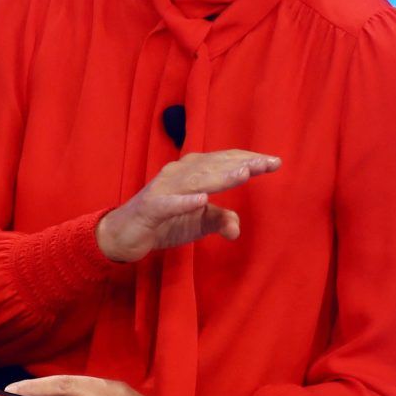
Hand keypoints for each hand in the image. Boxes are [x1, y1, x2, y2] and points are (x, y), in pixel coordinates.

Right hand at [96, 150, 280, 262]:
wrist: (121, 235)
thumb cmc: (161, 222)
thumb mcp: (196, 223)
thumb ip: (218, 220)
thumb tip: (237, 228)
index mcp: (191, 173)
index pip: (223, 162)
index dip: (248, 160)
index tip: (274, 162)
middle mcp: (178, 175)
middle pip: (214, 165)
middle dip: (242, 163)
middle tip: (269, 162)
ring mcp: (162, 190)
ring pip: (195, 180)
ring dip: (220, 176)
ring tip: (245, 173)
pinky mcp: (150, 208)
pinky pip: (169, 204)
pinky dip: (185, 201)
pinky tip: (202, 200)